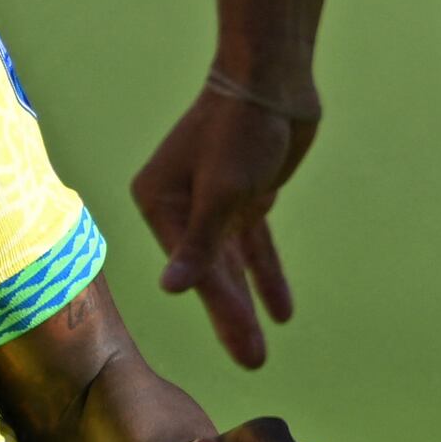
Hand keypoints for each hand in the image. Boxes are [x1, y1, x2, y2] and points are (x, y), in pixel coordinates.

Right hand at [130, 81, 315, 368]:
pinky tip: (281, 311)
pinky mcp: (243, 196)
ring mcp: (211, 202)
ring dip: (247, 303)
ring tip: (260, 352)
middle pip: (210, 270)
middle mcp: (178, 205)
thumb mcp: (224, 191)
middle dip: (232, 317)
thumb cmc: (241, 128)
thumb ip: (202, 244)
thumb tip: (172, 289)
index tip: (246, 349)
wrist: (273, 78)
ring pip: (230, 264)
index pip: (194, 265)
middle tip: (255, 363)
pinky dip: (266, 275)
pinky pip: (253, 245)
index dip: (220, 308)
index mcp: (159, 201)